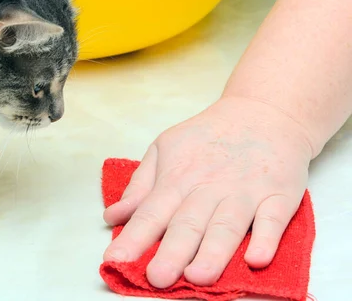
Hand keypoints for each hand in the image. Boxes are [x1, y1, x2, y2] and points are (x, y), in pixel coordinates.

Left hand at [103, 96, 312, 287]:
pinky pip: (273, 220)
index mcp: (177, 178)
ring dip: (213, 252)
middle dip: (171, 252)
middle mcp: (208, 187)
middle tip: (157, 278)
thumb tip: (113, 216)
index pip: (151, 212)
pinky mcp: (278, 196)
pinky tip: (256, 259)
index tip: (115, 260)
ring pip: (227, 226)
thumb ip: (139, 185)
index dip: (133, 237)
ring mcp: (245, 192)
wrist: (262, 113)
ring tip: (198, 277)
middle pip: (188, 224)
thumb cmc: (207, 137)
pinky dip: (266, 239)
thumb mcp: (164, 148)